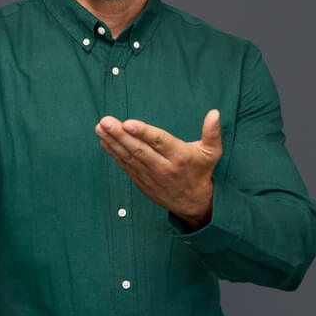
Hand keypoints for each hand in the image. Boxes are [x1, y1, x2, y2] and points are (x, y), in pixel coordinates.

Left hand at [95, 110, 222, 230]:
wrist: (193, 203)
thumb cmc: (201, 171)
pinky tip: (104, 140)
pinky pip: (125, 165)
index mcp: (180, 156)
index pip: (160, 142)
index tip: (127, 123)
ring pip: (129, 157)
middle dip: (120, 135)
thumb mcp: (212, 152)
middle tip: (105, 122)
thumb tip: (215, 113)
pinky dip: (114, 153)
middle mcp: (164, 166)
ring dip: (113, 142)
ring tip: (100, 128)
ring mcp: (150, 175)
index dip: (143, 132)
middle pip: (139, 149)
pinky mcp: (141, 181)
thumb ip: (212, 132)